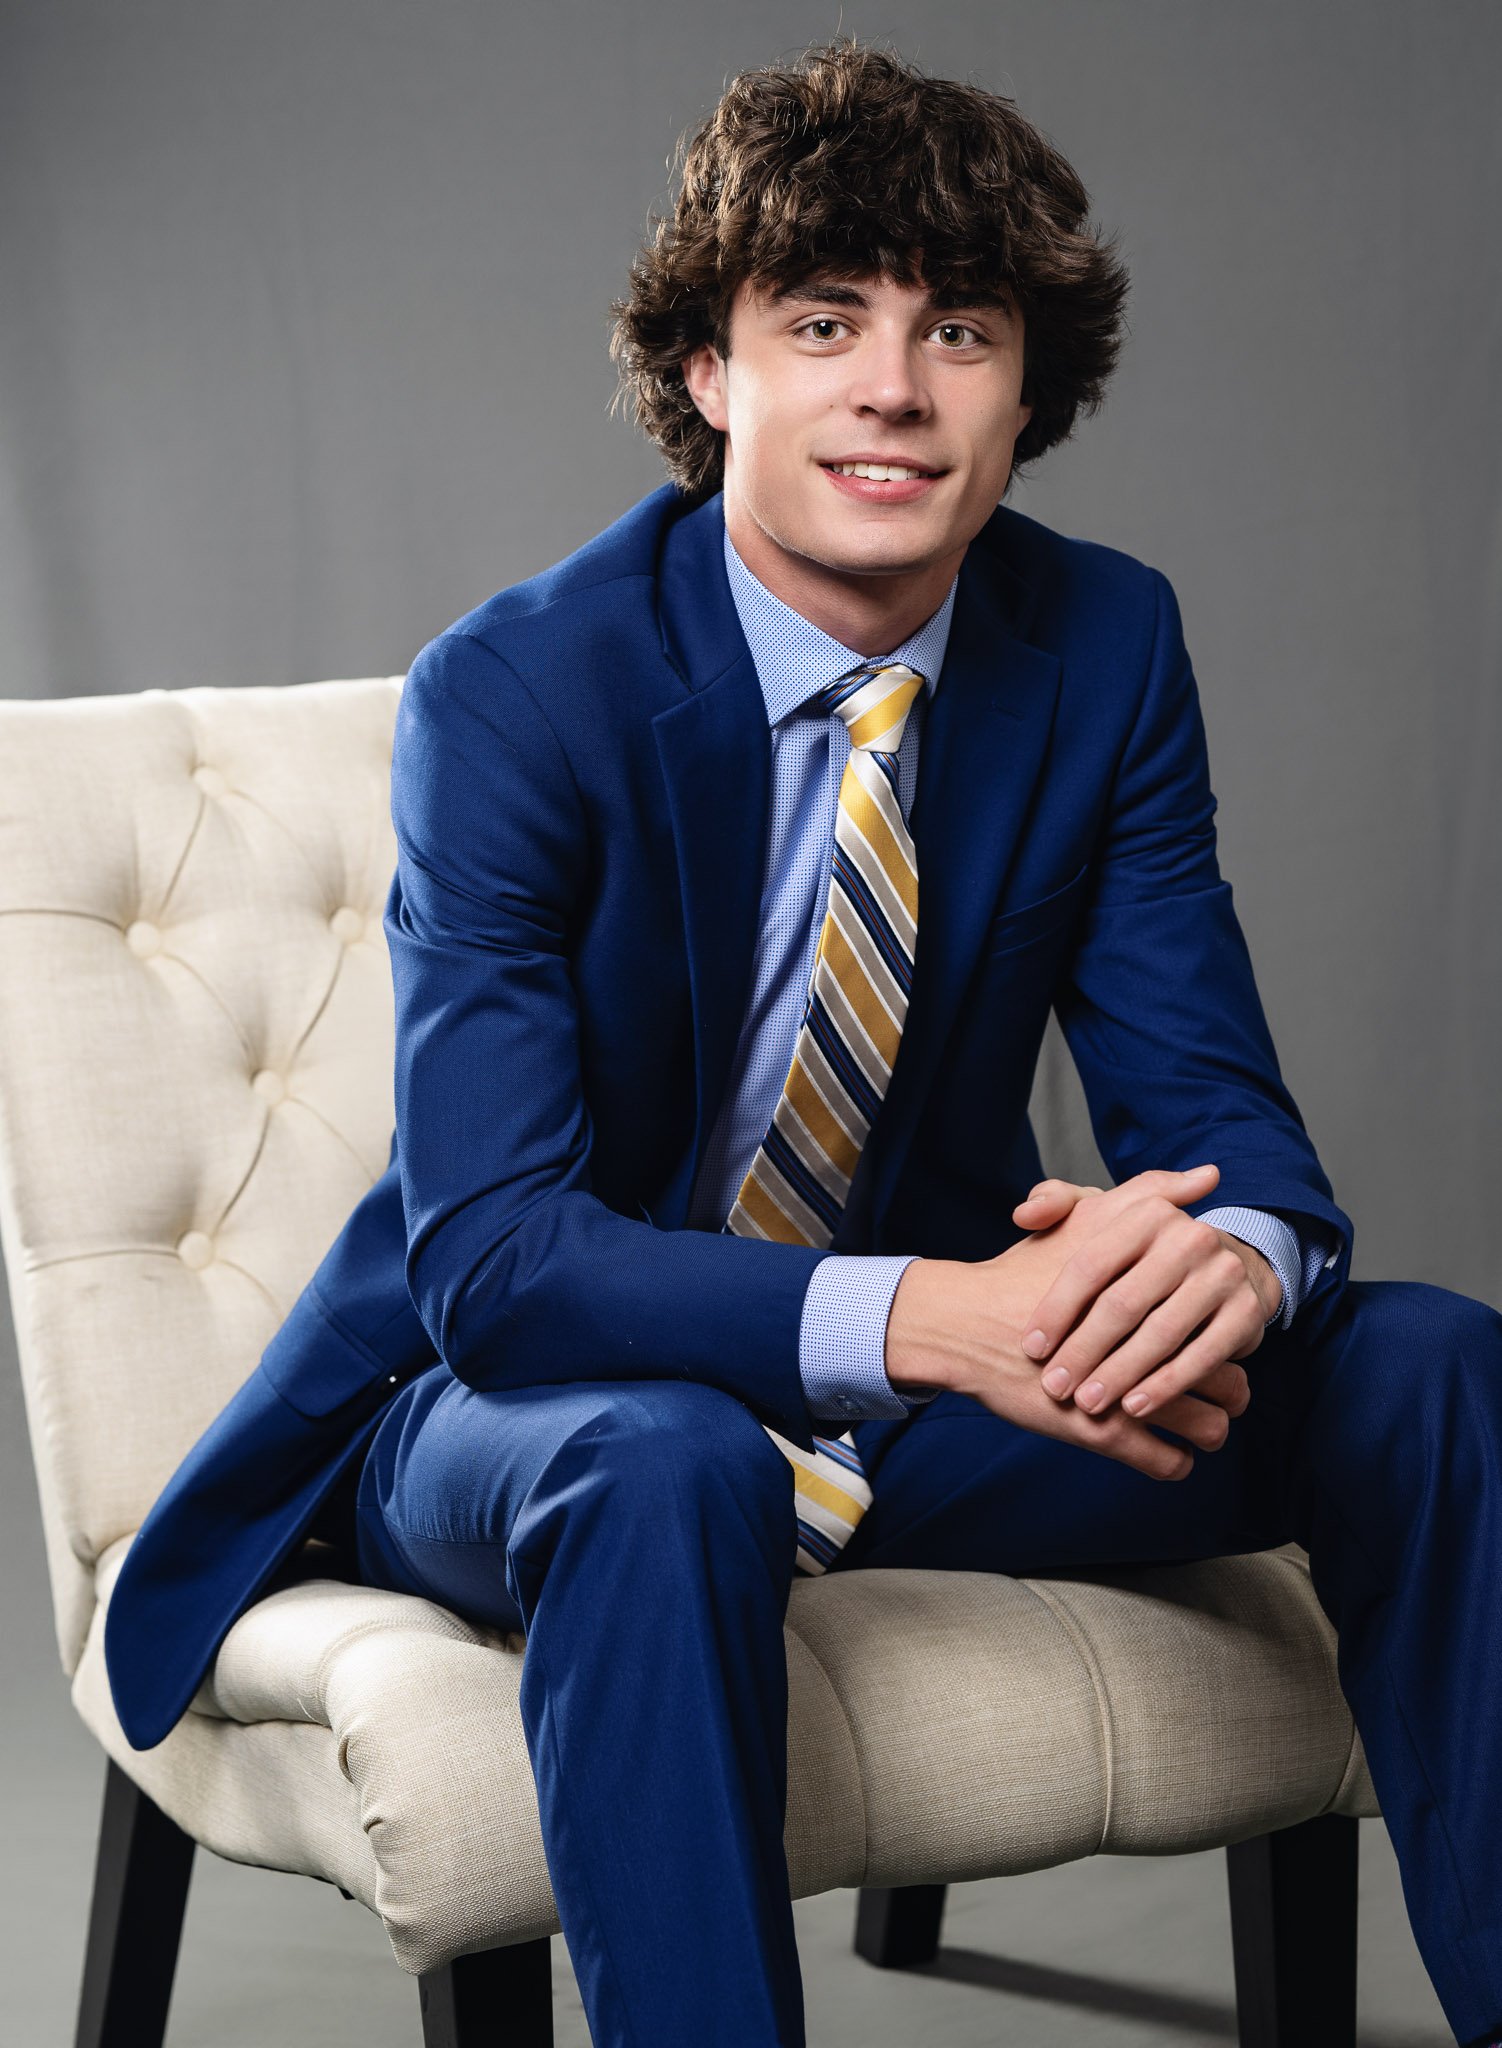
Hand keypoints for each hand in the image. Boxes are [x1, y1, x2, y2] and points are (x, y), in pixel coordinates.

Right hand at [885, 1167, 1244, 1481]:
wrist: (967, 1323)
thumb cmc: (1028, 1270)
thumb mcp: (1089, 1218)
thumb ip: (1150, 1195)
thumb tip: (1209, 1175)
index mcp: (1154, 1294)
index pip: (1218, 1326)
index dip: (1227, 1337)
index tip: (1220, 1340)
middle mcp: (1148, 1345)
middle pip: (1224, 1378)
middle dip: (1231, 1391)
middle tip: (1226, 1392)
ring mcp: (1127, 1391)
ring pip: (1205, 1425)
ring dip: (1210, 1429)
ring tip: (1204, 1425)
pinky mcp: (1103, 1434)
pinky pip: (1165, 1462)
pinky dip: (1175, 1463)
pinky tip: (1172, 1456)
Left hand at [1009, 1166, 1274, 1422]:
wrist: (1226, 1267)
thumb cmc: (1143, 1252)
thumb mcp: (1101, 1217)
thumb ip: (1054, 1205)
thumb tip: (1023, 1215)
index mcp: (1147, 1212)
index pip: (1091, 1265)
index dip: (1057, 1309)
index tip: (1031, 1347)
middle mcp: (1190, 1237)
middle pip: (1123, 1303)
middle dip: (1084, 1350)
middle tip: (1055, 1386)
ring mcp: (1223, 1274)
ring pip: (1160, 1334)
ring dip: (1119, 1374)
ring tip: (1087, 1403)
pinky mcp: (1246, 1313)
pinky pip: (1200, 1357)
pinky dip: (1165, 1386)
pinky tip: (1134, 1407)